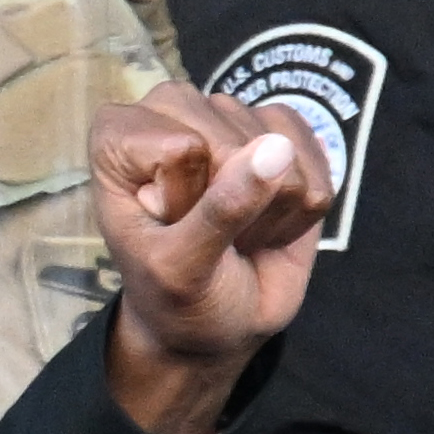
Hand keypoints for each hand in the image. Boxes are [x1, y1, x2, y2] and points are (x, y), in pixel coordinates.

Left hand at [88, 86, 330, 433]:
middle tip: (212, 238)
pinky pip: (316, 154)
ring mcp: (228, 115)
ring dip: (272, 209)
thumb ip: (220, 211)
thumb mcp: (182, 268)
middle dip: (239, 205)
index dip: (191, 201)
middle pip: (238, 139)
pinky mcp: (281, 130)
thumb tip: (276, 149)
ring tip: (236, 232)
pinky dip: (304, 204)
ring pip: (283, 147)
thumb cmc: (176, 295)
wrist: (215, 321)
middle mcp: (170, 112)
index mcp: (117, 138)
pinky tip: (269, 219)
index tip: (170, 230)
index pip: (182, 147)